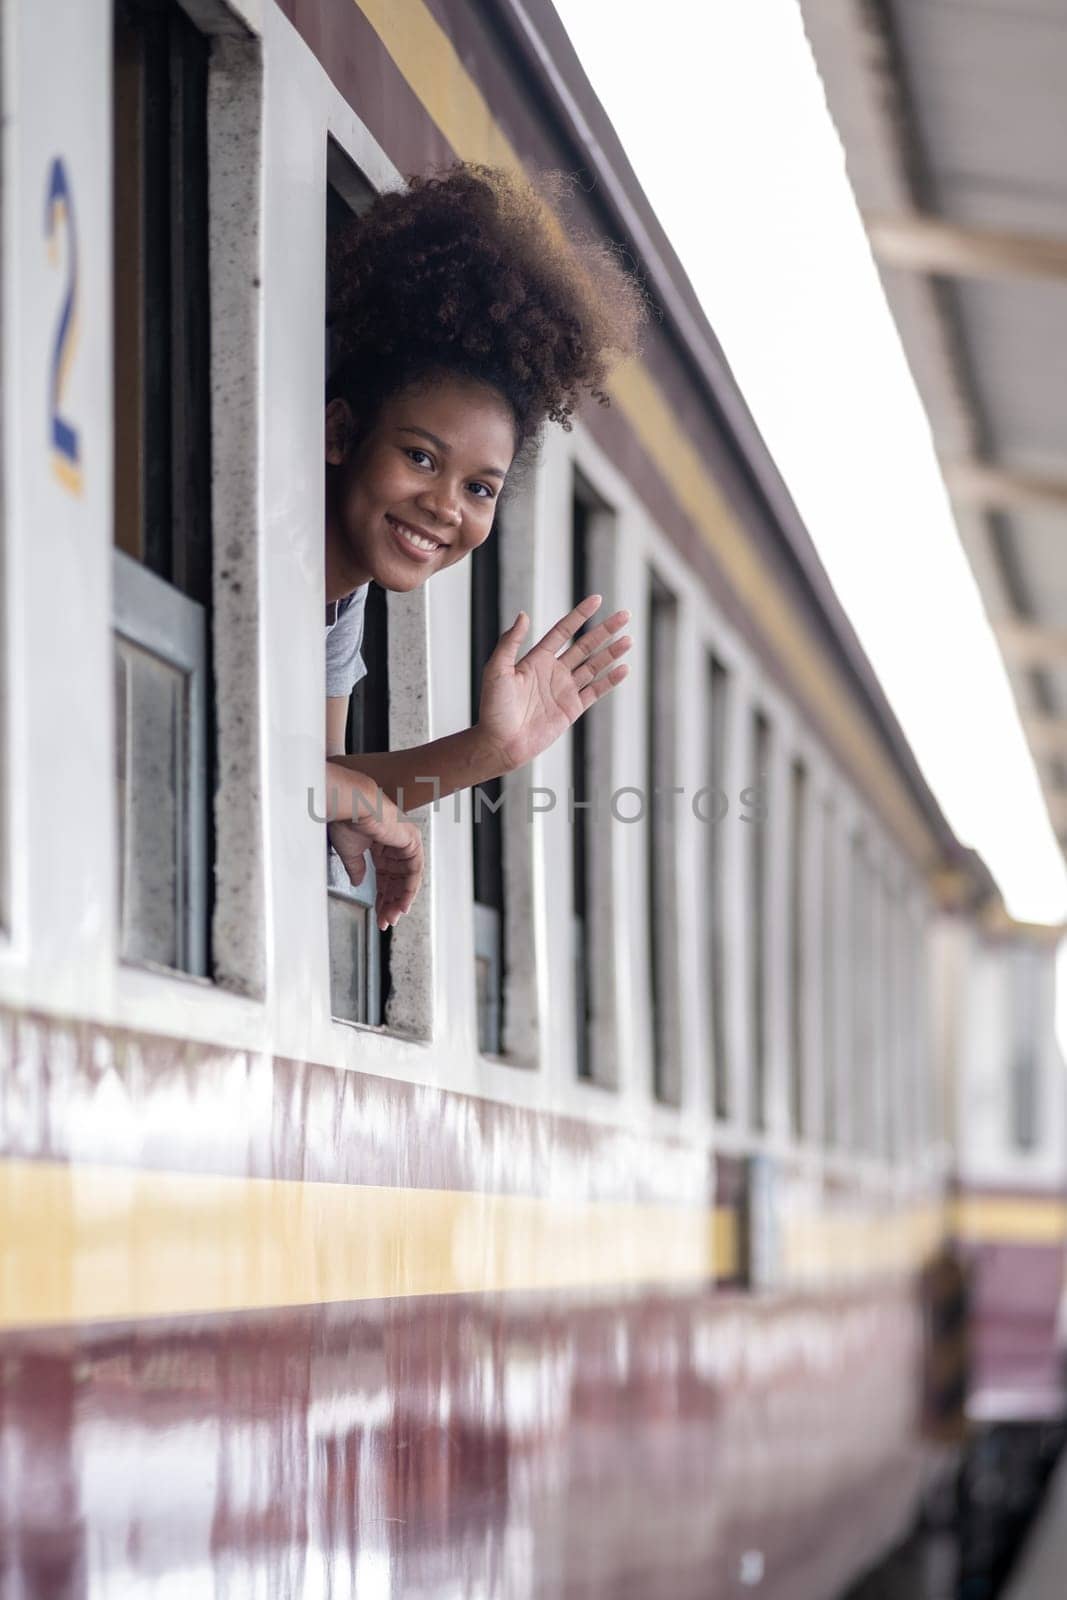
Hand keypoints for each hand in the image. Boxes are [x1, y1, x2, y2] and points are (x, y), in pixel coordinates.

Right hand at [328, 773, 423, 928]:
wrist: (351, 805)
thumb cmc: (347, 819)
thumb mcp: (350, 852)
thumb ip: (357, 868)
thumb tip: (358, 882)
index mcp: (381, 843)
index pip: (385, 876)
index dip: (381, 896)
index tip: (379, 913)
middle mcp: (395, 843)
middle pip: (397, 880)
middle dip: (391, 902)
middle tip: (387, 920)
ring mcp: (405, 842)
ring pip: (407, 878)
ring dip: (400, 900)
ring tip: (392, 916)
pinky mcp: (412, 842)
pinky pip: (414, 871)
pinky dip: (409, 889)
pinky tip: (402, 904)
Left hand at [476, 595, 631, 772]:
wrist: (500, 743)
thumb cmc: (493, 707)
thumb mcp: (496, 669)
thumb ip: (510, 642)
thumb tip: (524, 615)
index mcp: (536, 659)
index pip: (563, 631)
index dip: (580, 615)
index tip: (597, 599)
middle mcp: (553, 671)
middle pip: (585, 645)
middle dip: (605, 630)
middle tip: (625, 615)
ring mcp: (564, 690)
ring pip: (594, 666)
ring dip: (612, 652)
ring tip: (629, 639)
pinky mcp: (572, 709)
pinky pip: (595, 691)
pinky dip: (610, 680)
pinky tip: (624, 668)